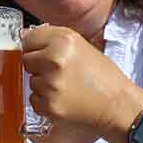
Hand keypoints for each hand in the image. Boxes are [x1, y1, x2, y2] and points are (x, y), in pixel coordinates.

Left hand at [21, 24, 142, 142]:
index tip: (45, 53)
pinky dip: (45, 102)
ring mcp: (50, 85)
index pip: (28, 40)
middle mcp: (54, 60)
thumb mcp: (81, 45)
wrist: (117, 105)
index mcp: (63, 41)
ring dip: (43, 85)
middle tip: (61, 72)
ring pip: (31, 82)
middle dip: (39, 66)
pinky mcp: (49, 106)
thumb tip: (24, 36)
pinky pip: (34, 100)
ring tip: (66, 86)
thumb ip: (53, 38)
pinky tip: (64, 99)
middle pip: (26, 60)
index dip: (37, 47)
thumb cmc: (103, 76)